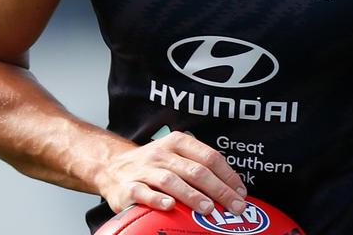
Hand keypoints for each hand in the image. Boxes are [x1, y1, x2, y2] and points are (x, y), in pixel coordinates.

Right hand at [97, 131, 246, 215]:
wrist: (111, 167)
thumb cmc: (153, 166)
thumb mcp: (175, 156)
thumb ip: (199, 165)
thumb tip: (233, 188)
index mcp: (177, 143)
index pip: (209, 157)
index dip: (228, 176)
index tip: (241, 193)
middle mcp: (161, 154)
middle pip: (195, 170)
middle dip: (219, 190)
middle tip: (235, 207)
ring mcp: (144, 170)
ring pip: (172, 181)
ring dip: (192, 195)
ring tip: (209, 209)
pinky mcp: (128, 188)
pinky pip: (144, 193)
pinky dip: (158, 200)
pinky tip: (170, 207)